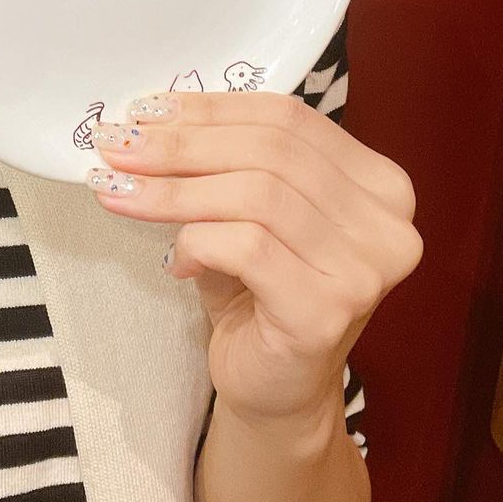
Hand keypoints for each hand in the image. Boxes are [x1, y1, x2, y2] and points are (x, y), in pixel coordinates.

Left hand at [88, 92, 422, 429]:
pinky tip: (174, 261)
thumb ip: (222, 160)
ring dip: (172, 190)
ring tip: (118, 191)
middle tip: (116, 146)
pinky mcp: (328, 311)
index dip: (210, 109)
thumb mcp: (245, 210)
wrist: (274, 392)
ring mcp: (364, 270)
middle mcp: (386, 224)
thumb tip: (148, 116)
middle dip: (180, 145)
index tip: (144, 109)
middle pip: (270, 151)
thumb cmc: (258, 293)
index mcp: (378, 183)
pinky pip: (246, 247)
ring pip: (256, 195)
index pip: (288, 118)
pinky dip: (195, 242)